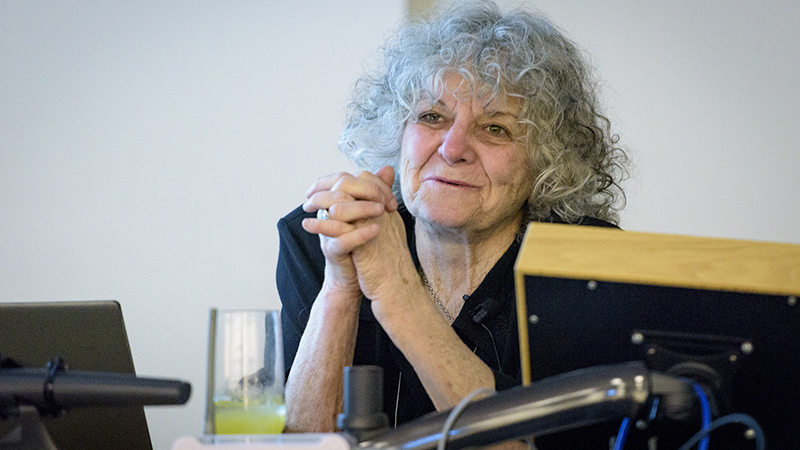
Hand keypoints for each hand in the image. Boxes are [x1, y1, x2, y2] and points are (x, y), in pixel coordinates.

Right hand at [301, 166, 397, 292]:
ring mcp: (327, 230)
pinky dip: (359, 234)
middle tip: (386, 201)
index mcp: (336, 200)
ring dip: (362, 207)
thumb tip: (387, 169)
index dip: (371, 183)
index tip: (390, 197)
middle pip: (340, 186)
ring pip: (338, 209)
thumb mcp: (371, 214)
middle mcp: (328, 211)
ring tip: (382, 212)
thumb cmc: (363, 242)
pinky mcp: (331, 250)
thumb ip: (377, 191)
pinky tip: (375, 230)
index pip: (349, 178)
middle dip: (367, 189)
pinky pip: (341, 240)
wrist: (355, 275)